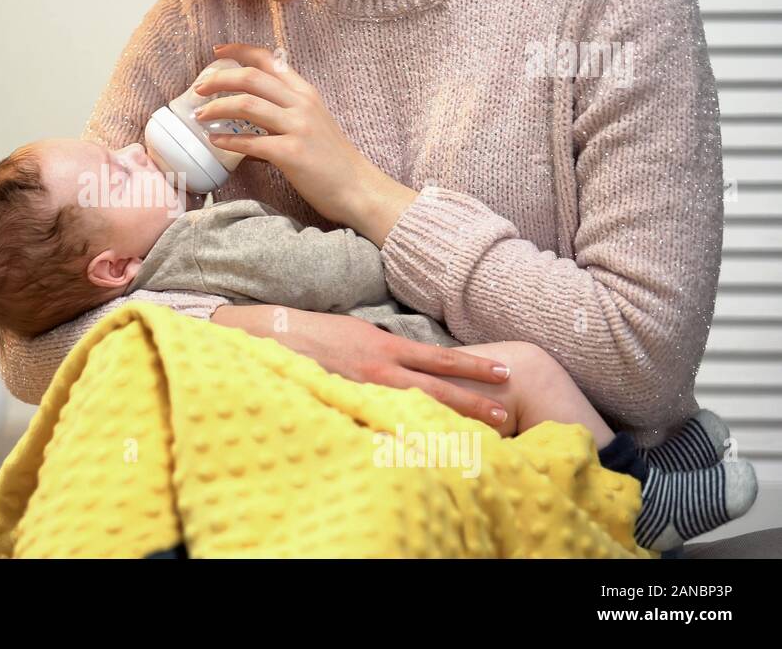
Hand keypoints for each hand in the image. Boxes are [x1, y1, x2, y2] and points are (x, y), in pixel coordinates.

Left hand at [195, 43, 417, 243]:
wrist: (359, 189)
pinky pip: (251, 142)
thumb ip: (285, 112)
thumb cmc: (333, 161)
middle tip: (198, 87)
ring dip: (217, 108)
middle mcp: (301, 104)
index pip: (269, 59)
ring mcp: (298, 127)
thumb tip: (248, 114)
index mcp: (305, 93)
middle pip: (251, 78)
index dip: (240, 51)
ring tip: (199, 115)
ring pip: (247, 104)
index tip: (217, 52)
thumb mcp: (313, 124)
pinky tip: (215, 142)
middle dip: (219, 79)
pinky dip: (228, 140)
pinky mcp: (292, 153)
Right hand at [211, 304, 509, 425]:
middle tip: (506, 414)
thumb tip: (412, 363)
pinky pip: (381, 424)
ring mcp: (364, 392)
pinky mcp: (347, 405)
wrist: (275, 336)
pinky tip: (424, 448)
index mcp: (386, 347)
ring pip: (415, 410)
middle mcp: (380, 370)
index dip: (472, 366)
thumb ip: (386, 350)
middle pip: (437, 389)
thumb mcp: (359, 333)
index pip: (440, 358)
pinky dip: (404, 435)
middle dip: (472, 402)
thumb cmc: (318, 333)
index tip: (502, 372)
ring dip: (448, 423)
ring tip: (478, 435)